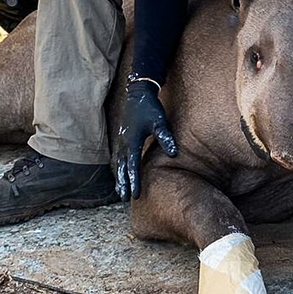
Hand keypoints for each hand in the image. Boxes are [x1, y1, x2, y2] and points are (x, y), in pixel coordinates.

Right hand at [114, 79, 177, 200]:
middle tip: (126, 198)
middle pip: (122, 168)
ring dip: (119, 178)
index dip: (134, 181)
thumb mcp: (160, 121)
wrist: (137, 94)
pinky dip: (119, 168)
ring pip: (118, 164)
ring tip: (120, 191)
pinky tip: (121, 174)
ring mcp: (121, 141)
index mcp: (133, 141)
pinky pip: (118, 158)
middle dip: (123, 183)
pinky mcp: (121, 138)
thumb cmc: (150, 108)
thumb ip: (166, 137)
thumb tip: (174, 154)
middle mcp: (124, 143)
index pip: (133, 166)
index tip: (135, 194)